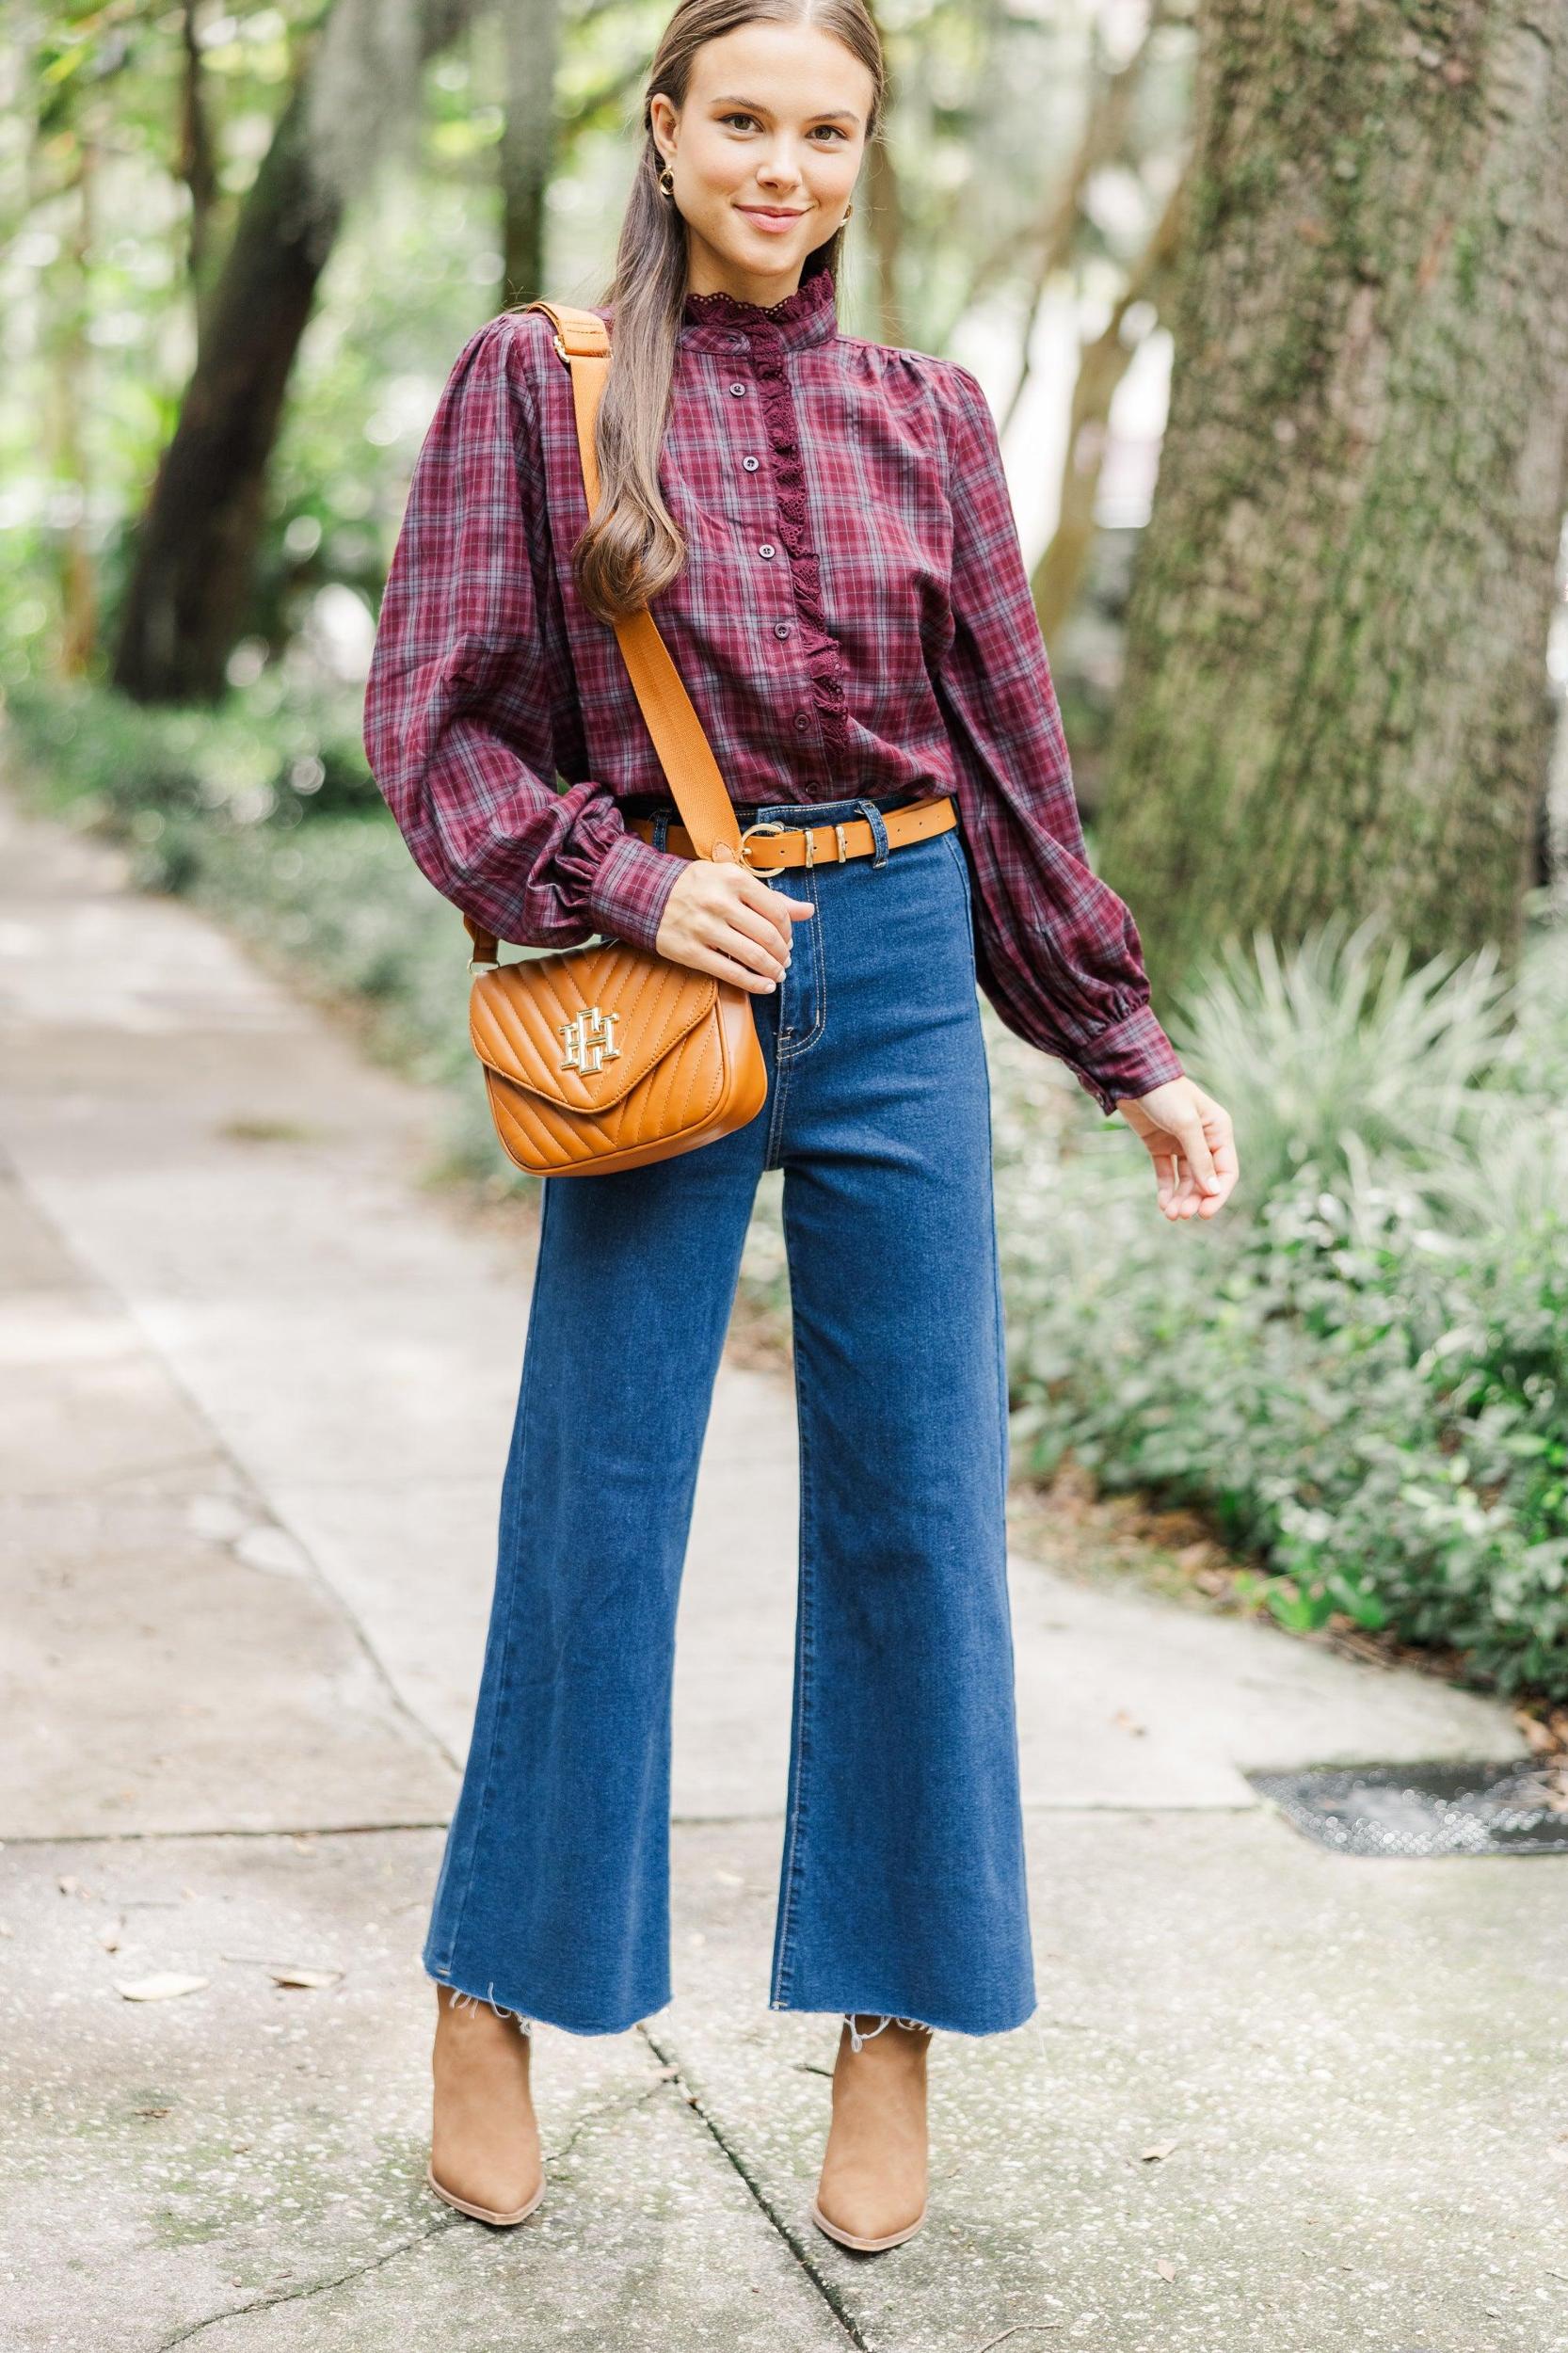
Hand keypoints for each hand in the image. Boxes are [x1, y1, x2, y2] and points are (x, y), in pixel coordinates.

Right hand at [654, 838, 815, 991]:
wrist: (646, 894)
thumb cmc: (697, 886)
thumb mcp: (732, 880)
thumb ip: (770, 897)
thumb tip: (809, 911)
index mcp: (733, 879)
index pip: (776, 911)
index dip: (788, 930)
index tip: (788, 939)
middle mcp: (719, 902)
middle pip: (768, 936)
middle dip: (783, 953)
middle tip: (785, 960)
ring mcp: (704, 928)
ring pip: (753, 956)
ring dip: (773, 970)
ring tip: (778, 974)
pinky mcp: (691, 951)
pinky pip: (731, 973)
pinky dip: (754, 984)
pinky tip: (765, 986)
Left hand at [1114, 1076, 1237, 1221]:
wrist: (1131, 1077)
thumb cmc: (1165, 1094)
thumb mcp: (1186, 1125)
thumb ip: (1200, 1158)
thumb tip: (1213, 1190)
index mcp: (1218, 1130)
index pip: (1227, 1170)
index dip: (1218, 1194)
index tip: (1204, 1213)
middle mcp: (1203, 1138)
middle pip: (1205, 1179)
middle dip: (1195, 1199)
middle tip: (1182, 1214)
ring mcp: (1181, 1143)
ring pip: (1186, 1179)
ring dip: (1180, 1197)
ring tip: (1170, 1214)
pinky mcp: (1160, 1145)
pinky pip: (1167, 1172)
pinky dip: (1166, 1189)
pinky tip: (1163, 1204)